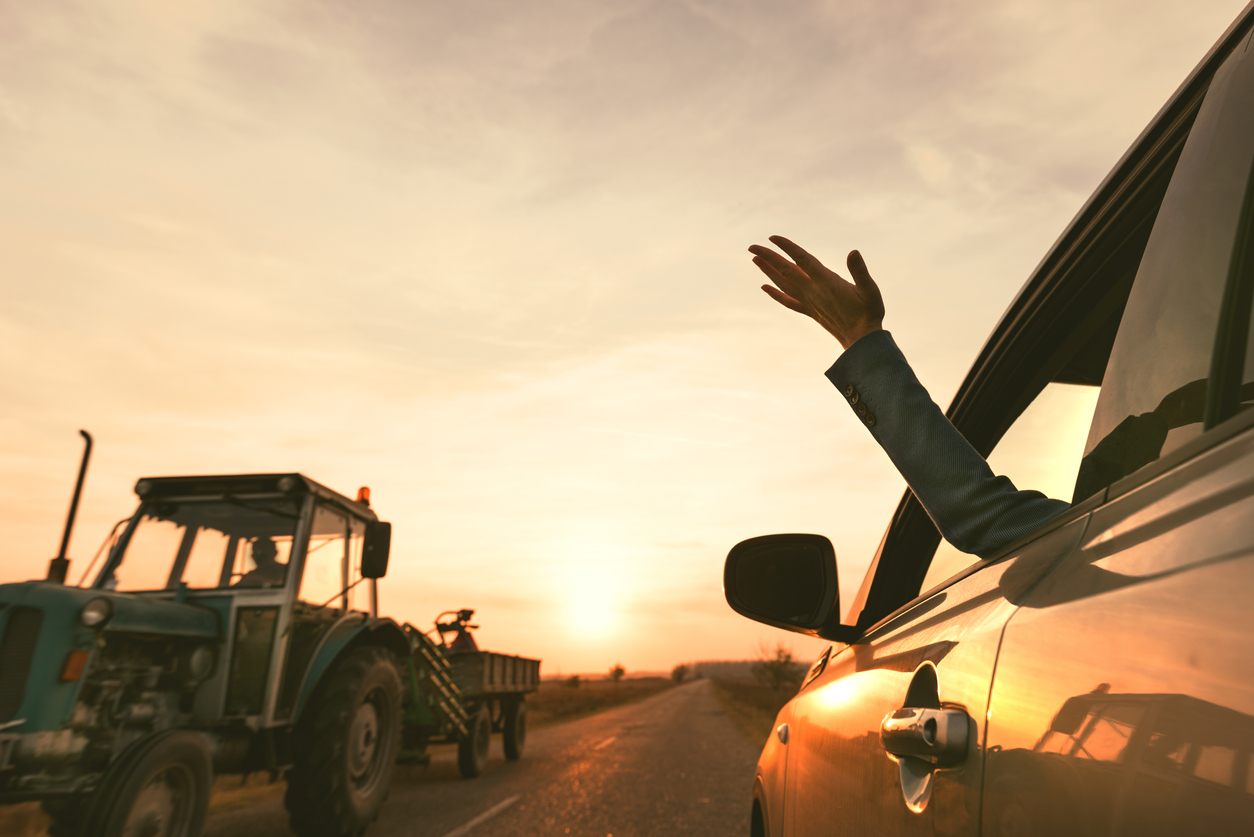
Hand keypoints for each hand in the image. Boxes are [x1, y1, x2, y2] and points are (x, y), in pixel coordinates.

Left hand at [749, 236, 884, 349]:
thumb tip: (854, 252)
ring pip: (784, 284)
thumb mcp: (870, 290)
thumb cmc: (869, 313)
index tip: (772, 238)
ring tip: (755, 260)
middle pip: (786, 270)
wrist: (862, 341)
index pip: (802, 260)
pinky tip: (765, 287)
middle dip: (769, 257)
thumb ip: (860, 271)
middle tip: (751, 247)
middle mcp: (813, 291)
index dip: (787, 248)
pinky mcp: (811, 312)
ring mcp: (810, 302)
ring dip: (768, 271)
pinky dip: (775, 294)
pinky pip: (789, 301)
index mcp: (826, 282)